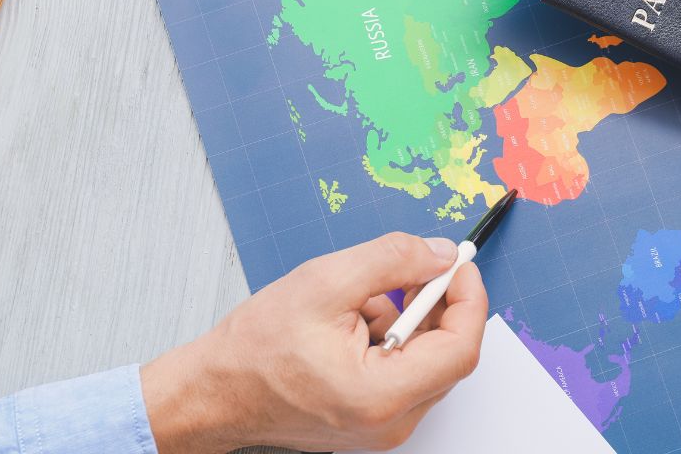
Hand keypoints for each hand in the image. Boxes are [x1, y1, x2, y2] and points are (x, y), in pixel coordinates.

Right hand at [140, 233, 487, 452]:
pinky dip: (393, 337)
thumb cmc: (254, 350)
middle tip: (417, 266)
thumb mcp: (326, 282)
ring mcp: (382, 426)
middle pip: (448, 355)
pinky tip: (356, 320)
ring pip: (427, 360)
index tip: (458, 263)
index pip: (460, 348)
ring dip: (411, 317)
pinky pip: (405, 371)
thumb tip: (440, 254)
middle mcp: (390, 422)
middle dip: (436, 303)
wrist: (213, 393)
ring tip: (365, 297)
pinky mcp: (371, 419)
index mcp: (381, 397)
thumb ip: (393, 260)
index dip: (468, 298)